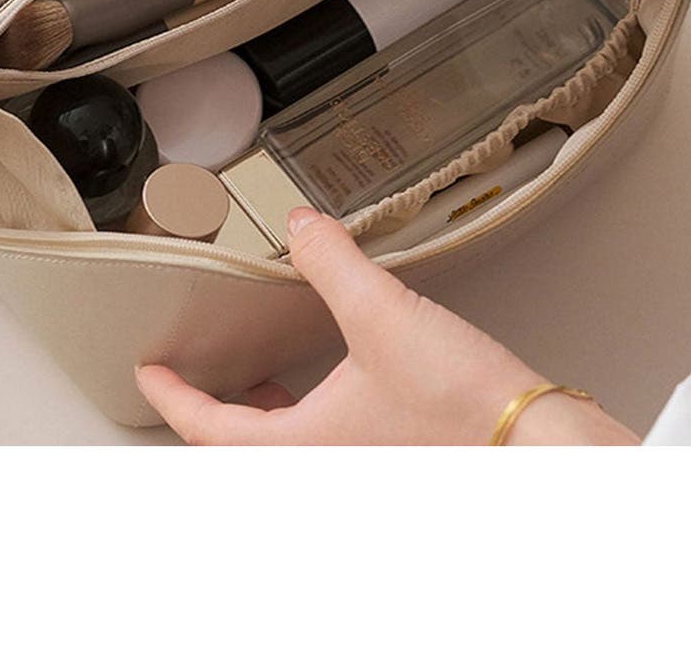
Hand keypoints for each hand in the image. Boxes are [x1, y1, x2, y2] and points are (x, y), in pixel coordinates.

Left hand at [135, 208, 639, 444]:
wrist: (540, 445)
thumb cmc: (466, 406)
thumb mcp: (381, 314)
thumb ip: (330, 261)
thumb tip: (299, 225)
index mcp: (304, 447)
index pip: (209, 430)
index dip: (172, 398)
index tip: (149, 376)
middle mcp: (329, 466)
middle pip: (247, 446)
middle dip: (218, 408)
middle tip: (198, 377)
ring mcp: (364, 465)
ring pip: (293, 447)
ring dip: (269, 413)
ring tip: (264, 376)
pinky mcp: (398, 457)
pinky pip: (333, 441)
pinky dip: (316, 413)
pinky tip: (343, 380)